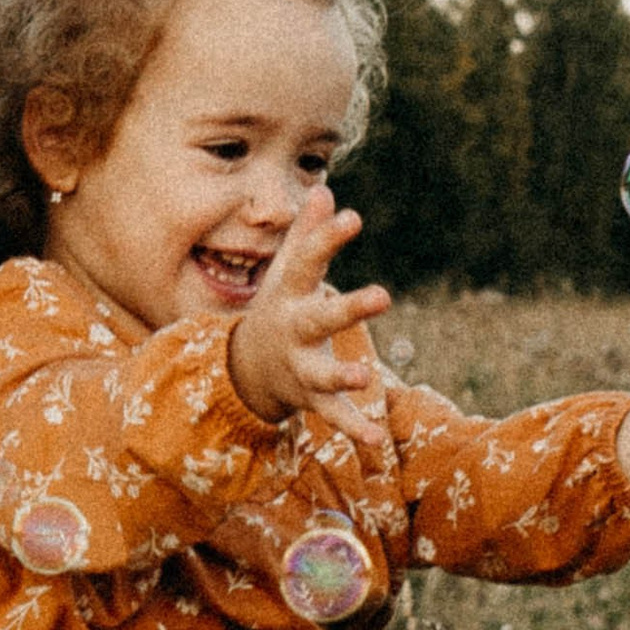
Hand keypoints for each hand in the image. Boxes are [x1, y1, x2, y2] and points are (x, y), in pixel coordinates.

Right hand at [227, 189, 389, 453]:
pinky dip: (354, 427)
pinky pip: (332, 414)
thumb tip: (325, 190)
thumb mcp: (288, 272)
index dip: (328, 238)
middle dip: (349, 308)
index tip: (353, 217)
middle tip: (383, 295)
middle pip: (320, 317)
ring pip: (322, 373)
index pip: (309, 261)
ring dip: (343, 375)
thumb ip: (308, 235)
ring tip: (365, 376)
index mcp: (291, 294)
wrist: (245, 368)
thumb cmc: (279, 308)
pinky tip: (377, 439)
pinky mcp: (310, 397)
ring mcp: (300, 366)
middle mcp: (294, 330)